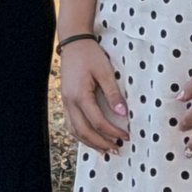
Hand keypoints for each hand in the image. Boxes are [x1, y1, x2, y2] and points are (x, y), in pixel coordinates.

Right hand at [59, 35, 130, 151]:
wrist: (73, 42)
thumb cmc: (90, 55)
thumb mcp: (105, 72)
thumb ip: (113, 94)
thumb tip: (123, 114)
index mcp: (80, 95)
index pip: (97, 121)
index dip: (112, 131)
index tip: (126, 136)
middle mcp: (69, 102)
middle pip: (84, 132)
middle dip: (100, 143)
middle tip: (116, 149)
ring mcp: (65, 102)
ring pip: (74, 130)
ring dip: (89, 142)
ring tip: (104, 149)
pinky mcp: (65, 100)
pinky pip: (71, 123)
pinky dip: (81, 134)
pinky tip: (91, 137)